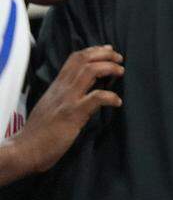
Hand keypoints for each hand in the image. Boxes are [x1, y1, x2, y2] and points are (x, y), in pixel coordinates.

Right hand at [14, 45, 123, 173]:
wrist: (25, 150)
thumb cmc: (39, 131)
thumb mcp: (51, 105)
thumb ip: (65, 94)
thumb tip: (84, 90)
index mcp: (57, 86)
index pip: (74, 58)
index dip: (94, 50)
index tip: (108, 50)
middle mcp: (62, 89)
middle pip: (84, 59)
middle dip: (106, 54)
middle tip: (119, 58)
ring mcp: (68, 100)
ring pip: (90, 71)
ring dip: (109, 68)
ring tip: (121, 72)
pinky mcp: (73, 114)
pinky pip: (96, 98)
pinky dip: (110, 96)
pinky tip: (117, 102)